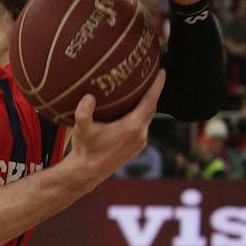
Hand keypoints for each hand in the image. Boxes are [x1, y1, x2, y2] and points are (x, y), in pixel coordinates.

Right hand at [68, 69, 165, 184]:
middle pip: (152, 108)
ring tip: (141, 92)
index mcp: (132, 127)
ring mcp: (139, 143)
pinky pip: (142, 127)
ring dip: (146, 105)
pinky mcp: (136, 149)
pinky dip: (140, 117)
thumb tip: (89, 96)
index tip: (163, 71)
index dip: (158, 84)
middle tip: (151, 76)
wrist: (87, 173)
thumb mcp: (82, 129)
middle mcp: (140, 135)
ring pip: (147, 119)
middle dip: (153, 92)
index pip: (151, 100)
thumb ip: (84, 112)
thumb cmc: (85, 150)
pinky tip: (131, 112)